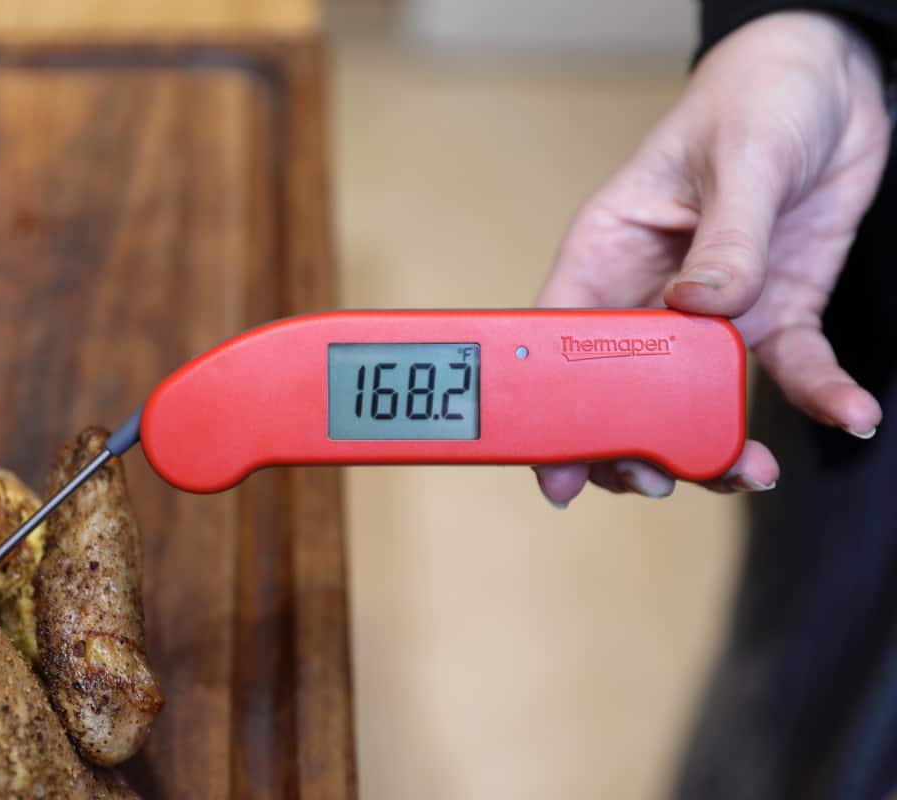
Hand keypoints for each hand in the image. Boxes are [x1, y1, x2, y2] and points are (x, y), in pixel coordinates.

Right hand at [535, 11, 890, 506]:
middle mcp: (649, 291)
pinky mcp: (773, 313)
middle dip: (632, 444)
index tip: (558, 466)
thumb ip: (725, 239)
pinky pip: (791, 369)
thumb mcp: (740, 156)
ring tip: (745, 470)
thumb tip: (702, 307)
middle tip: (655, 480)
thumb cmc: (757, 95)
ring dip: (717, 445)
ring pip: (696, 400)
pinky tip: (848, 413)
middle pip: (621, 388)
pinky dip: (819, 397)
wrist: (832, 81)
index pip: (561, 337)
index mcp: (608, 250)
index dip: (551, 407)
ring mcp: (712, 312)